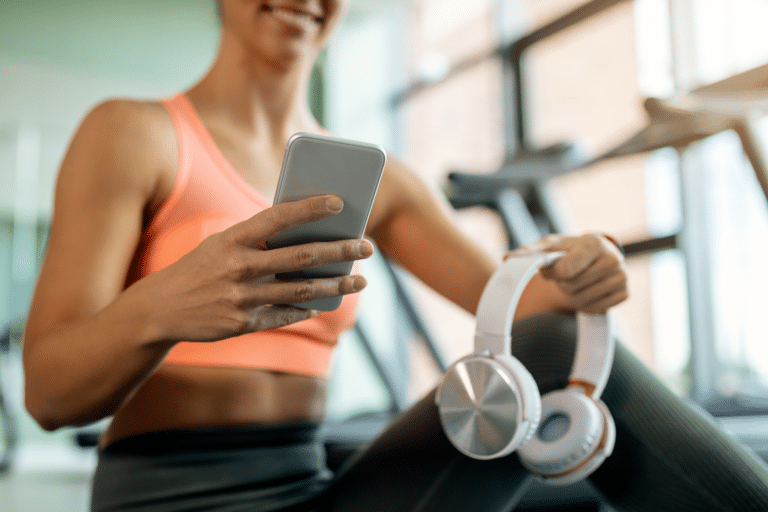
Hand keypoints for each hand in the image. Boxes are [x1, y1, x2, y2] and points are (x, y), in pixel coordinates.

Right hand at [124, 195, 372, 341]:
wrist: (160, 309)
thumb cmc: (200, 268)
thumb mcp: (222, 245)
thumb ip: (258, 240)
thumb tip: (308, 235)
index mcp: (234, 238)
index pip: (278, 217)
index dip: (310, 208)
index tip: (339, 202)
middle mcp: (240, 266)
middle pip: (303, 256)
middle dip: (341, 251)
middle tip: (368, 247)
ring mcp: (242, 297)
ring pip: (303, 290)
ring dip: (337, 286)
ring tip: (360, 281)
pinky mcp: (243, 324)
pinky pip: (285, 315)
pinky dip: (308, 309)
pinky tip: (325, 304)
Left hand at [504, 233, 627, 313]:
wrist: (595, 255)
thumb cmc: (569, 250)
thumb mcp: (550, 246)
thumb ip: (529, 252)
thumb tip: (506, 258)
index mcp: (594, 243)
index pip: (565, 270)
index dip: (552, 273)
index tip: (551, 268)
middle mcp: (613, 258)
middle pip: (571, 287)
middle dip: (562, 283)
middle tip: (566, 274)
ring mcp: (622, 277)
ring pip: (582, 301)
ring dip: (572, 295)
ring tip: (577, 280)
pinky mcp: (625, 294)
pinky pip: (596, 309)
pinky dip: (586, 304)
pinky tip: (588, 290)